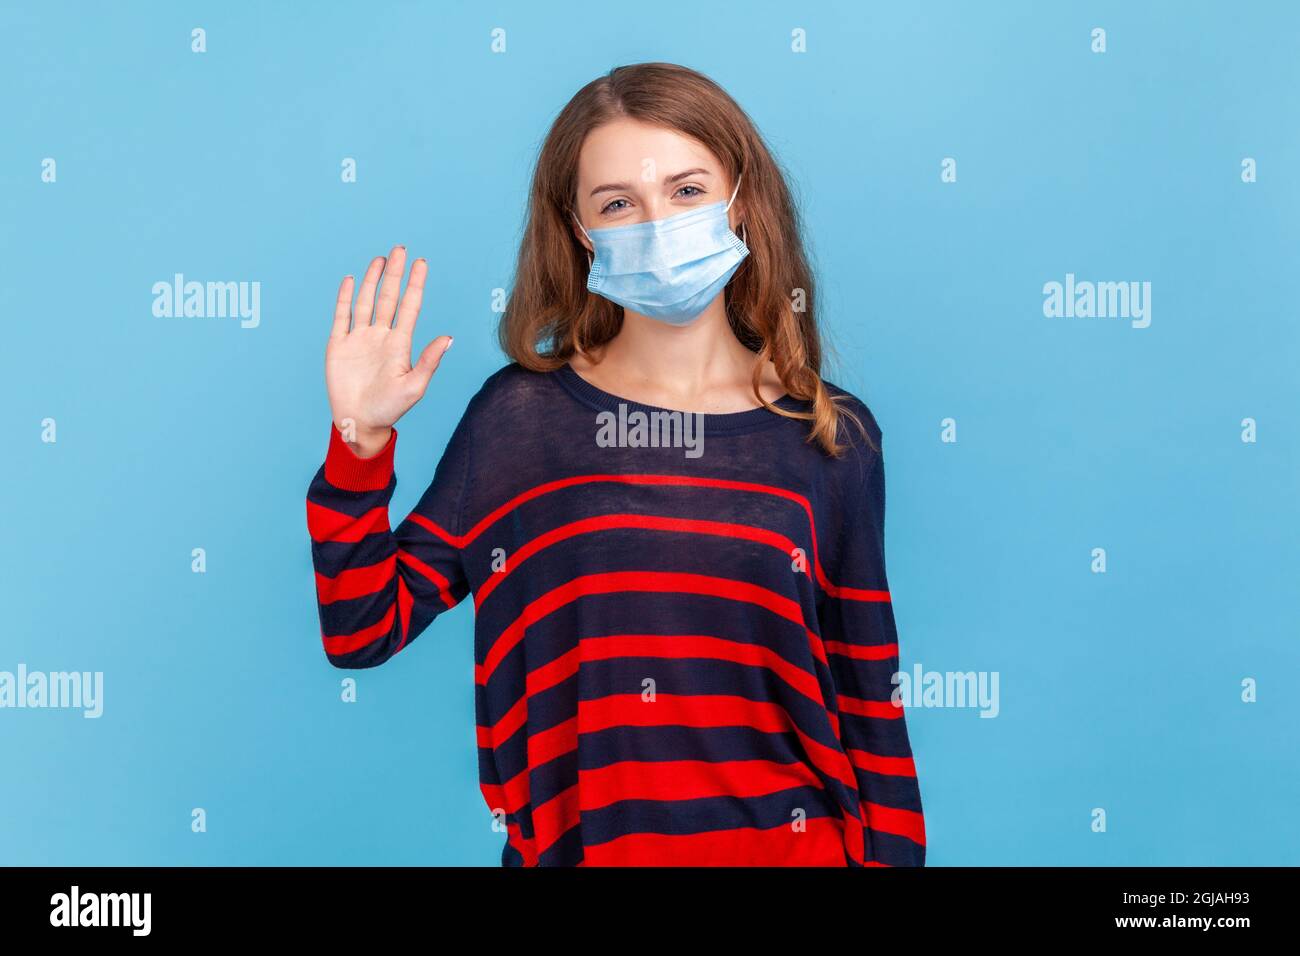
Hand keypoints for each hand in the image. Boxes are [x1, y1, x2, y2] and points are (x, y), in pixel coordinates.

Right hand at [326, 245, 452, 456]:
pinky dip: (346, 298)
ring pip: (367, 302)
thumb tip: (448, 338)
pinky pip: (342, 316)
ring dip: (372, 280)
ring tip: (380, 259)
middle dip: (394, 274)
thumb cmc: (390, 409)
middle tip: (400, 249)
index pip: (410, 306)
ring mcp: (360, 339)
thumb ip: (429, 361)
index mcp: (400, 344)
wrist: (360, 422)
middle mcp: (381, 336)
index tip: (421, 263)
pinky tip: (352, 280)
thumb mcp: (414, 386)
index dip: (415, 284)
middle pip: (388, 297)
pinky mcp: (339, 345)